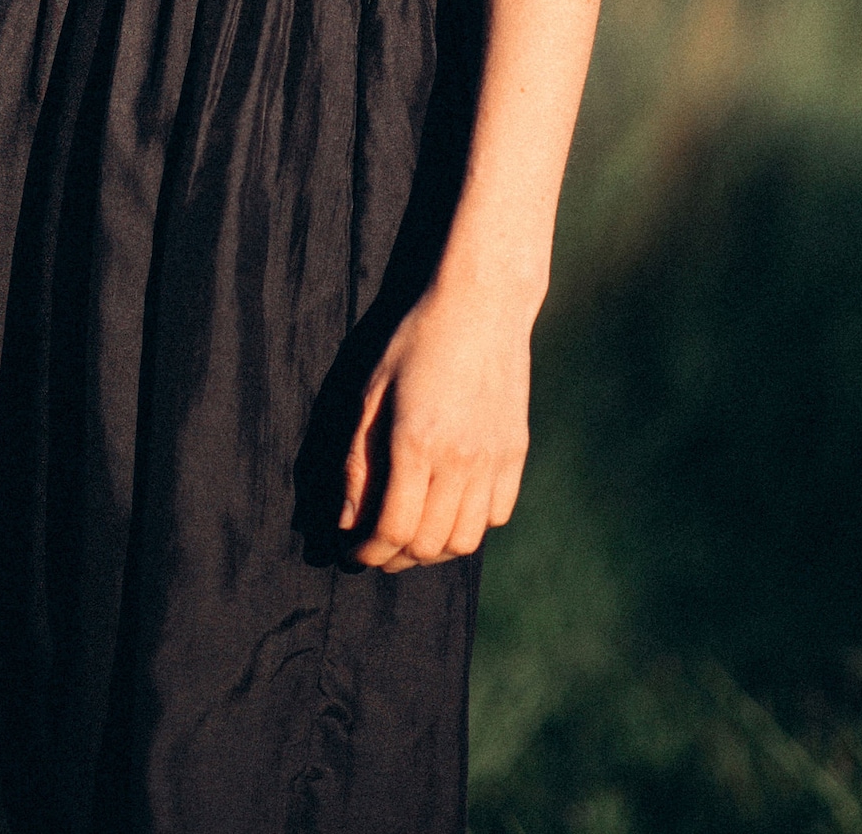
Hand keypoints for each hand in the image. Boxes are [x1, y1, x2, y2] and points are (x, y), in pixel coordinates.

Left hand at [339, 277, 531, 570]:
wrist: (481, 304)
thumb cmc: (415, 339)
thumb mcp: (371, 391)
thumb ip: (357, 460)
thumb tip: (346, 521)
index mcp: (416, 443)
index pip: (391, 529)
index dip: (366, 553)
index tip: (350, 552)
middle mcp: (459, 460)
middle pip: (428, 545)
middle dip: (394, 557)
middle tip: (374, 548)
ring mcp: (493, 459)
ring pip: (465, 540)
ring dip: (433, 550)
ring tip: (411, 537)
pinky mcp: (515, 452)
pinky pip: (496, 515)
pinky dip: (470, 527)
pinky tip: (449, 510)